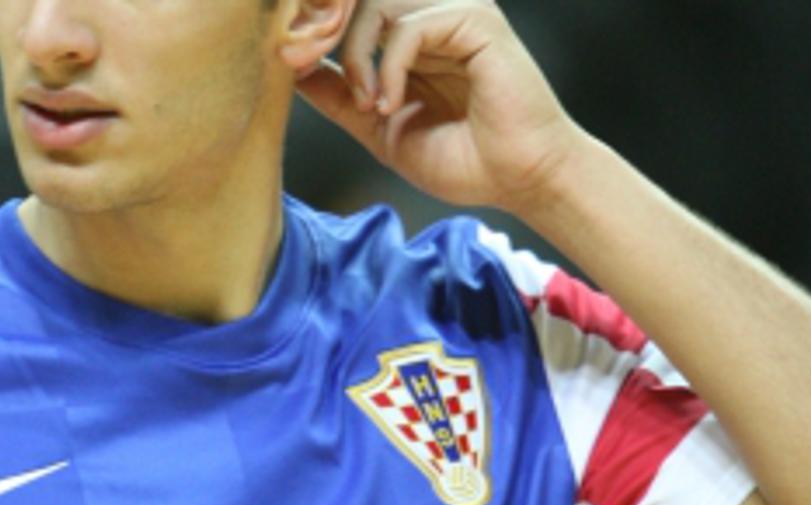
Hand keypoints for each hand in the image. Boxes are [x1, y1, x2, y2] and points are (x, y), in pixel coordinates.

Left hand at [296, 0, 586, 213]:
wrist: (518, 180)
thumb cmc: (464, 161)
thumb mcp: (382, 129)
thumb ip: (342, 98)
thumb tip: (296, 72)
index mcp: (412, 38)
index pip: (353, 12)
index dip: (318, 32)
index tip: (292, 67)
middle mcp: (432, 16)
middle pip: (357, 1)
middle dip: (328, 37)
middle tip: (321, 80)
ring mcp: (455, 15)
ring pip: (375, 5)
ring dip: (357, 57)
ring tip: (369, 106)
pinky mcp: (475, 21)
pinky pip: (408, 26)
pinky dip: (388, 68)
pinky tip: (391, 105)